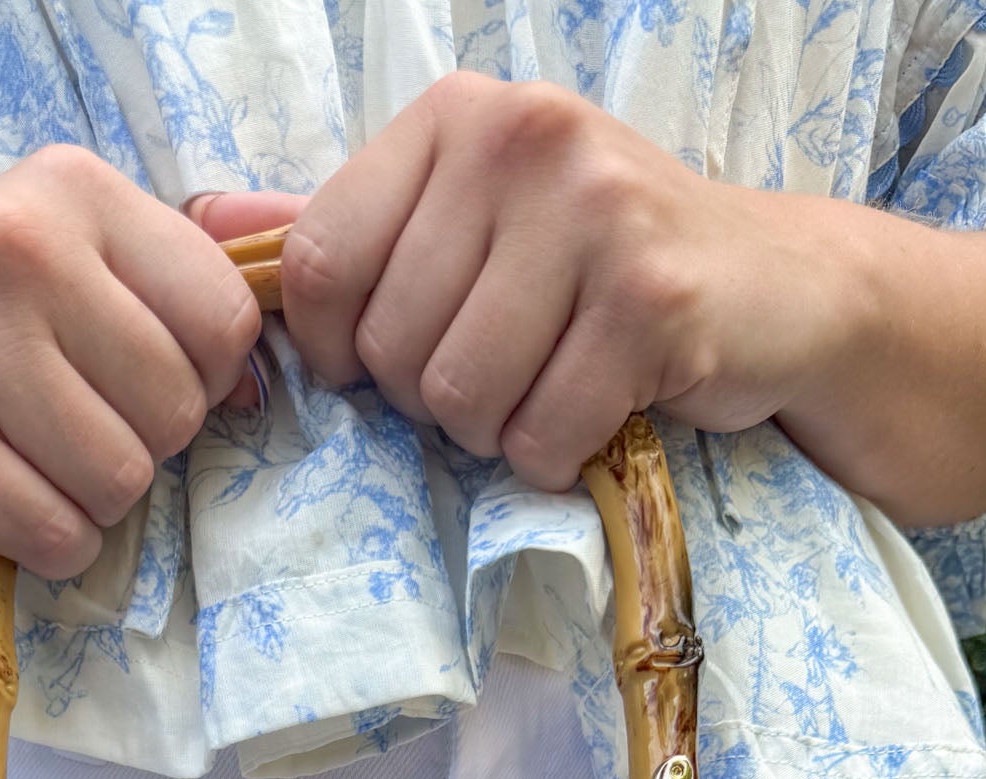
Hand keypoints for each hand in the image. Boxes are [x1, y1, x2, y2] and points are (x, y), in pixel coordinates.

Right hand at [0, 151, 269, 575]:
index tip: (143, 378)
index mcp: (73, 192)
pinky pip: (53, 531)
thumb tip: (296, 236)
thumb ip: (192, 252)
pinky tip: (13, 503)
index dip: (206, 378)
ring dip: (96, 502)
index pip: (223, 318)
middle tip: (80, 425)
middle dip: (146, 444)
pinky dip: (51, 543)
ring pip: (120, 479)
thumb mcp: (78, 248)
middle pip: (175, 409)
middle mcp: (15, 246)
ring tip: (42, 462)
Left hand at [255, 75, 852, 491]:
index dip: (335, 350)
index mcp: (457, 118)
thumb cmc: (600, 269)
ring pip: (460, 396)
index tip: (383, 362)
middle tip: (504, 371)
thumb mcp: (471, 224)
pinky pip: (540, 432)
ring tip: (548, 387)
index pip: (319, 262)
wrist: (778, 290)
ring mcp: (595, 211)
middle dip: (433, 398)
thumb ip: (349, 229)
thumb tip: (207, 230)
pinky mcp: (654, 296)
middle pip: (389, 345)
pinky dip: (557, 452)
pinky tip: (599, 408)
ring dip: (495, 431)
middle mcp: (523, 138)